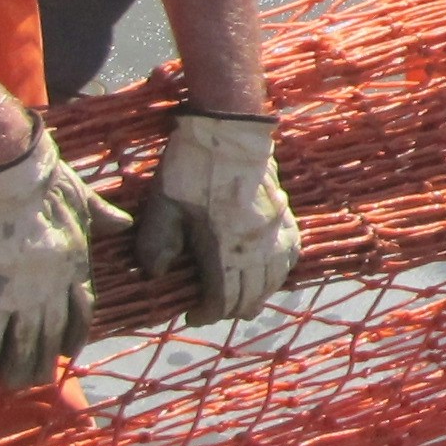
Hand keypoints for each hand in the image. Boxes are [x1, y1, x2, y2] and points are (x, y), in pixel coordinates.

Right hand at [0, 118, 125, 385]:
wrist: (15, 177)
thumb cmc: (47, 181)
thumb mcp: (84, 198)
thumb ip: (103, 215)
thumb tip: (124, 222)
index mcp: (78, 263)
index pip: (82, 310)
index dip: (75, 333)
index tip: (69, 350)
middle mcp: (57, 285)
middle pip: (54, 333)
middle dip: (45, 359)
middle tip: (37, 378)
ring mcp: (28, 292)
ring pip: (26, 341)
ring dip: (19, 366)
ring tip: (12, 384)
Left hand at [135, 108, 301, 324]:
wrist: (229, 131)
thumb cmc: (192, 168)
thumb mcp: (163, 204)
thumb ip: (155, 243)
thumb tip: (155, 275)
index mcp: (224, 247)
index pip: (222, 299)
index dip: (206, 314)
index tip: (190, 313)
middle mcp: (255, 246)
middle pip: (250, 296)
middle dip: (229, 310)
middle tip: (210, 308)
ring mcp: (275, 232)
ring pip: (274, 281)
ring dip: (256, 295)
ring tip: (238, 299)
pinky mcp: (285, 217)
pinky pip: (290, 257)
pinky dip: (278, 274)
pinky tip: (268, 274)